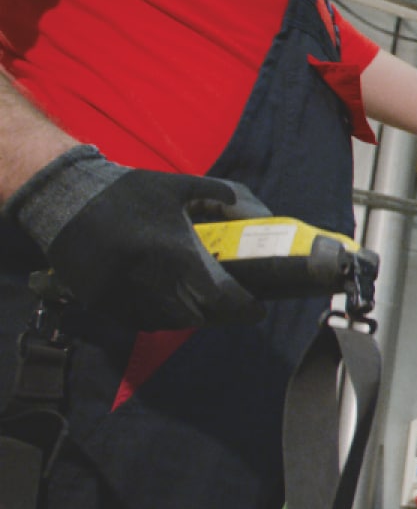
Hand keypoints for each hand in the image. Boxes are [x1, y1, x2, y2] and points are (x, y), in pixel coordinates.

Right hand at [3, 146, 270, 329]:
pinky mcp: (99, 301)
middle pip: (196, 315)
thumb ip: (220, 195)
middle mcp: (148, 277)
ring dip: (191, 318)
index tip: (257, 309)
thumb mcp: (178, 186)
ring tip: (206, 308)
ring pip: (169, 322)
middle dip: (220, 315)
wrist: (65, 197)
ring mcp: (121, 293)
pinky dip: (160, 318)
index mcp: (172, 250)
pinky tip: (172, 306)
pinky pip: (139, 321)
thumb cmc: (128, 192)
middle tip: (234, 308)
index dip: (242, 307)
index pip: (218, 295)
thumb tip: (252, 210)